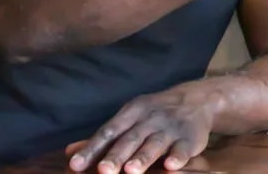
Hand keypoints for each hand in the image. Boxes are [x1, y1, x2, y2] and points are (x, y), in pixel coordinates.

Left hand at [67, 83, 214, 173]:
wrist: (197, 100)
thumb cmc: (155, 115)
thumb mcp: (130, 119)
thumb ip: (104, 138)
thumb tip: (70, 152)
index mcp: (132, 113)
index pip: (109, 131)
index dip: (92, 148)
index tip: (75, 165)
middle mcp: (150, 119)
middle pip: (131, 138)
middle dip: (117, 155)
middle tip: (103, 170)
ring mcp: (171, 127)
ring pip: (155, 143)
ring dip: (143, 157)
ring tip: (131, 171)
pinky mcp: (190, 138)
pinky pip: (183, 148)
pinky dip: (178, 156)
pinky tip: (171, 165)